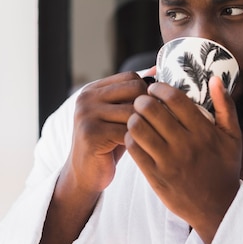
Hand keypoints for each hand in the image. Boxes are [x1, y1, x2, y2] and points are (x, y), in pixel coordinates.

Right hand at [61, 71, 150, 195]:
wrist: (85, 174)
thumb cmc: (108, 144)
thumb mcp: (120, 116)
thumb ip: (133, 95)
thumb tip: (157, 68)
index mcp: (93, 90)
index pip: (131, 77)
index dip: (147, 92)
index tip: (152, 110)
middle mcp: (86, 98)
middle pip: (134, 89)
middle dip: (148, 107)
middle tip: (152, 125)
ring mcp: (86, 115)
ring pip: (133, 111)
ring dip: (145, 125)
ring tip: (147, 137)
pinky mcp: (90, 133)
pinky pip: (127, 131)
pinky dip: (138, 140)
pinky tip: (138, 148)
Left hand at [125, 76, 241, 243]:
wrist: (217, 208)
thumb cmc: (225, 168)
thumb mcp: (233, 137)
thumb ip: (225, 106)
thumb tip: (215, 78)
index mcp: (204, 132)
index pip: (174, 99)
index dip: (159, 88)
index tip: (155, 89)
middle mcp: (185, 145)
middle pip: (151, 110)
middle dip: (142, 100)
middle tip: (141, 102)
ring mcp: (168, 162)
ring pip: (137, 128)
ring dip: (133, 119)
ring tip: (137, 118)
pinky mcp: (155, 176)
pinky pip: (134, 150)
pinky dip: (130, 139)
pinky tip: (135, 137)